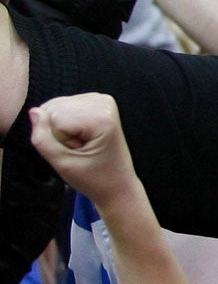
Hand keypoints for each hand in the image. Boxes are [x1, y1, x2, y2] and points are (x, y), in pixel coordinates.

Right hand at [30, 93, 144, 213]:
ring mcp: (101, 100)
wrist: (117, 184)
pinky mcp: (97, 102)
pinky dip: (66, 125)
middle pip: (54, 108)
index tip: (77, 152)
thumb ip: (42, 139)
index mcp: (101, 117)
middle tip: (79, 149)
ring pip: (56, 108)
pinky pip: (64, 108)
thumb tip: (33, 111)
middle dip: (59, 132)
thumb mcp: (63, 164)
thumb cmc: (94, 178)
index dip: (58, 140)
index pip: (53, 116)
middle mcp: (103, 102)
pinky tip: (82, 137)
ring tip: (81, 145)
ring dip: (62, 129)